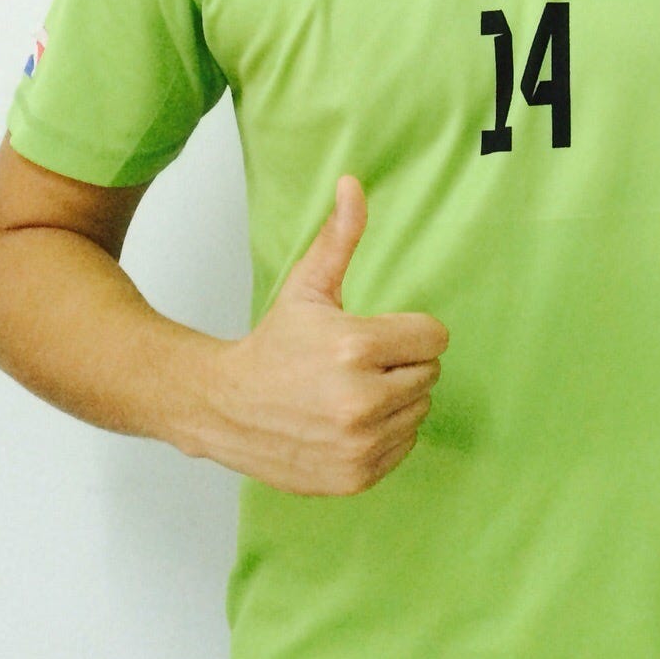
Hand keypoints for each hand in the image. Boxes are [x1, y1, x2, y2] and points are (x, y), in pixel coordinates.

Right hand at [198, 175, 449, 494]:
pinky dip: (385, 434)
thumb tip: (353, 182)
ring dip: (396, 400)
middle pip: (430, 374)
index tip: (375, 336)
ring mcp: (358, 443)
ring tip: (350, 392)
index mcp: (356, 347)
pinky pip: (404, 446)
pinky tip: (348, 422)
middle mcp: (361, 400)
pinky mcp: (355, 476)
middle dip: (401, 364)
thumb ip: (339, 237)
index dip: (409, 332)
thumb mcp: (308, 287)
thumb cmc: (274, 344)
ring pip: (420, 410)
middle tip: (357, 365)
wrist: (224, 408)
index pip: (435, 337)